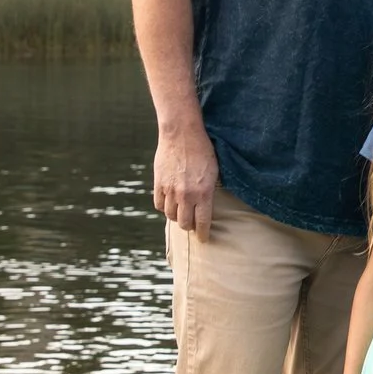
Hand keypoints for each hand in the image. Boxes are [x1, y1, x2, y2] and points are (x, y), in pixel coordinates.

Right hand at [152, 122, 218, 236]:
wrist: (182, 134)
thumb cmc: (203, 151)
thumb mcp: (214, 172)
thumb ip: (208, 191)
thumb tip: (206, 207)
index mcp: (203, 193)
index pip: (202, 223)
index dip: (203, 234)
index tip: (204, 239)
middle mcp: (186, 195)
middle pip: (184, 223)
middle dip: (189, 226)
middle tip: (192, 224)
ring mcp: (170, 190)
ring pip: (171, 215)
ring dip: (177, 216)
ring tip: (182, 212)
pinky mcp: (158, 184)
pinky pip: (159, 205)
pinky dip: (164, 207)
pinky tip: (170, 203)